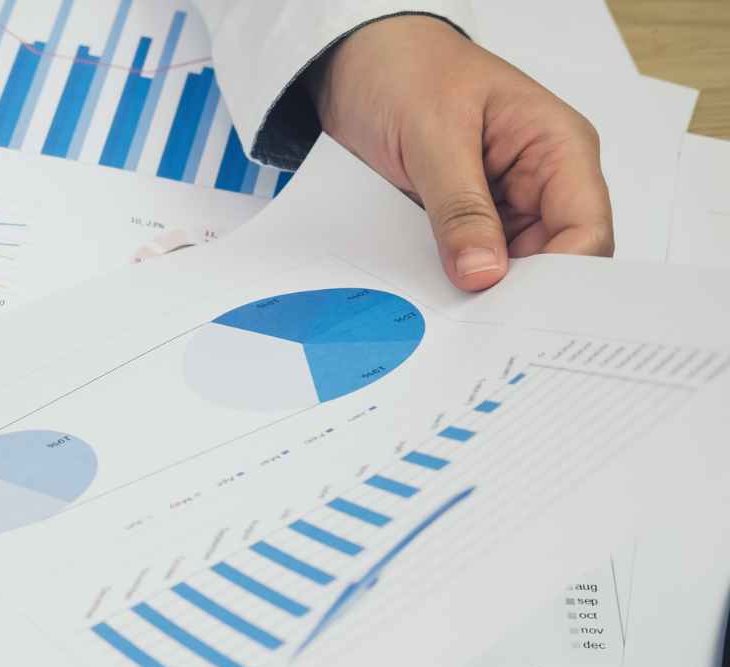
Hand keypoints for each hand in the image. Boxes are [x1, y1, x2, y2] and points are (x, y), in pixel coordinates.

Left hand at [311, 16, 613, 291]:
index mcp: (559, 148)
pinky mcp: (465, 219)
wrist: (357, 61)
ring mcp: (503, 203)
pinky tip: (430, 297)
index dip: (560, 277)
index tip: (516, 311)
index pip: (586, 229)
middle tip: (476, 327)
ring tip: (447, 316)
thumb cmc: (407, 72)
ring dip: (481, 292)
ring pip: (510, 270)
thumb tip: (484, 274)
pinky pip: (469, 262)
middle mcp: (542, 181)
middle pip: (553, 261)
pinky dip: (452, 280)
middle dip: (518, 294)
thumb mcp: (434, 135)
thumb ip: (459, 207)